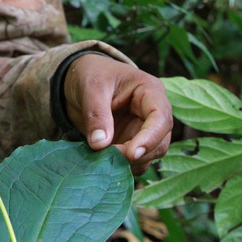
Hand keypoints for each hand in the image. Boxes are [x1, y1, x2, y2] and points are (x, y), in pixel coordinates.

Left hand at [62, 55, 172, 174]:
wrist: (80, 81)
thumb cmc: (91, 75)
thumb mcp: (91, 88)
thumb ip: (96, 114)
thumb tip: (100, 144)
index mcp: (150, 92)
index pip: (160, 118)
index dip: (150, 138)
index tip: (132, 153)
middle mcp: (152, 113)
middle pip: (160, 141)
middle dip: (138, 154)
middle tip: (108, 157)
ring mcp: (143, 130)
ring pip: (150, 156)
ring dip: (130, 163)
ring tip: (102, 159)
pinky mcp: (131, 144)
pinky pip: (134, 162)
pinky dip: (122, 167)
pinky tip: (103, 163)